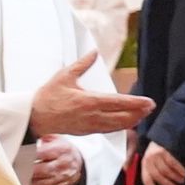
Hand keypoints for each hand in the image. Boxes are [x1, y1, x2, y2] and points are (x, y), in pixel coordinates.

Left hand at [21, 137, 84, 184]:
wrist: (78, 162)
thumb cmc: (62, 149)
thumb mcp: (56, 138)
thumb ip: (42, 139)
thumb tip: (27, 140)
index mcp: (61, 150)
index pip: (44, 153)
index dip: (30, 155)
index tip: (19, 156)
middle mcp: (62, 165)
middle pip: (43, 170)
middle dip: (28, 171)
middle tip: (15, 170)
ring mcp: (61, 178)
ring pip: (43, 183)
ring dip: (29, 183)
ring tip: (18, 180)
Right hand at [28, 48, 152, 140]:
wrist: (34, 118)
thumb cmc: (47, 96)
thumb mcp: (64, 76)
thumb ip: (82, 64)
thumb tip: (94, 52)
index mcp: (89, 101)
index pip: (118, 102)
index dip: (136, 103)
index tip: (149, 102)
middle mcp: (92, 115)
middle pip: (122, 117)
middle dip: (138, 113)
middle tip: (151, 107)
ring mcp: (90, 126)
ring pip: (116, 126)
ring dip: (131, 121)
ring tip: (142, 115)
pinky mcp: (86, 131)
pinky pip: (107, 130)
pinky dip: (119, 126)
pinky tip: (125, 123)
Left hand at [139, 142, 184, 184]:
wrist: (161, 136)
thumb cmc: (156, 152)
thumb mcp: (150, 161)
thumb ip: (152, 171)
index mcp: (144, 164)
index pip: (146, 179)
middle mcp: (149, 160)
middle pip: (158, 176)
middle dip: (167, 183)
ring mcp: (157, 155)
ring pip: (166, 170)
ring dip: (175, 177)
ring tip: (181, 180)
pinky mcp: (165, 151)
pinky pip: (173, 163)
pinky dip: (179, 169)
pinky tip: (184, 173)